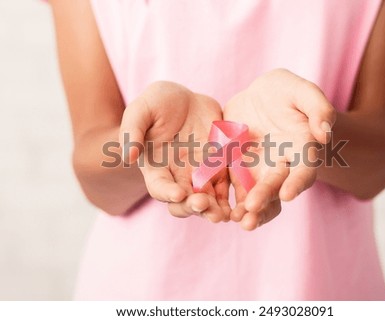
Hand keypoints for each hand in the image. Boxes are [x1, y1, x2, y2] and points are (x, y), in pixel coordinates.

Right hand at [120, 81, 230, 221]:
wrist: (186, 99)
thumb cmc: (158, 103)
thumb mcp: (141, 110)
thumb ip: (132, 131)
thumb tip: (128, 156)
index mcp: (156, 167)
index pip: (159, 187)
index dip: (167, 193)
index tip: (177, 194)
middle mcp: (177, 177)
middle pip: (184, 201)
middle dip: (194, 206)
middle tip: (204, 205)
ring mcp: (200, 174)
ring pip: (207, 199)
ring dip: (215, 209)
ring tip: (224, 214)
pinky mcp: (219, 168)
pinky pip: (227, 186)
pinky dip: (233, 196)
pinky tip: (241, 202)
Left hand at [224, 69, 335, 229]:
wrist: (257, 98)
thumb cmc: (285, 92)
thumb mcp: (301, 91)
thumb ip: (317, 108)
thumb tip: (325, 134)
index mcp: (302, 149)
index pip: (304, 170)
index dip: (297, 183)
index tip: (287, 195)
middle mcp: (282, 166)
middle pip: (277, 187)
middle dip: (266, 199)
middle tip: (252, 209)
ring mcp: (260, 172)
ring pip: (257, 196)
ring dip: (250, 211)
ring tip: (239, 221)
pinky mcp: (238, 172)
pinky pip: (235, 190)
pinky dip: (230, 202)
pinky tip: (222, 212)